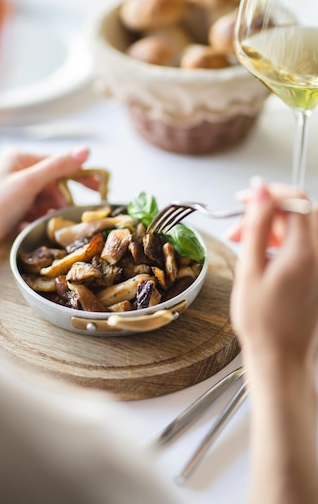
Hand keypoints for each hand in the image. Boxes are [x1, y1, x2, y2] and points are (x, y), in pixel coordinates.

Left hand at [0, 146, 99, 260]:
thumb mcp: (29, 183)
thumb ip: (58, 166)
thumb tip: (86, 150)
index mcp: (19, 158)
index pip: (58, 162)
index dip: (79, 174)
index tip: (99, 187)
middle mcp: (16, 172)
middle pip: (53, 184)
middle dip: (59, 200)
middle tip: (66, 215)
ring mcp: (13, 192)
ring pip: (45, 201)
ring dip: (49, 212)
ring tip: (46, 223)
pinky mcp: (12, 211)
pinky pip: (35, 212)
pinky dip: (37, 220)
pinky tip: (32, 227)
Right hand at [229, 180, 317, 368]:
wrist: (280, 357)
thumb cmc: (263, 322)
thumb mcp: (250, 269)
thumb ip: (255, 225)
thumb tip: (260, 191)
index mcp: (305, 251)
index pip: (295, 199)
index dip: (268, 193)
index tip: (244, 200)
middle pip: (297, 211)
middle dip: (266, 211)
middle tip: (239, 227)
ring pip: (298, 227)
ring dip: (270, 227)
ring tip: (243, 244)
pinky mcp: (315, 273)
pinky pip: (300, 244)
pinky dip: (278, 242)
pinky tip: (258, 257)